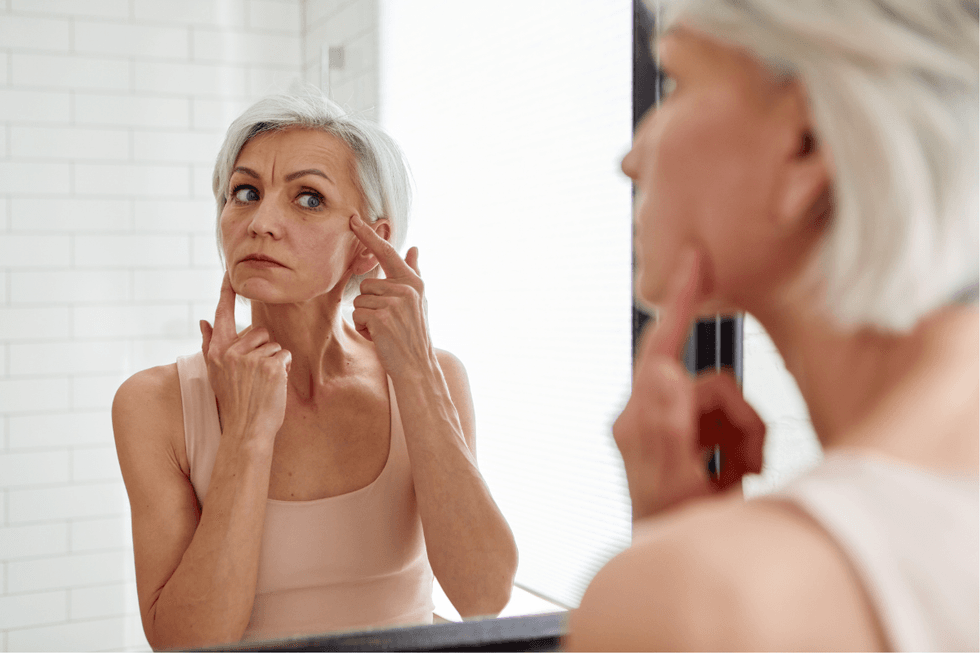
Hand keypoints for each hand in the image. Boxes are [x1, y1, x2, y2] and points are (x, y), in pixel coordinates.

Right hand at [199, 273, 290, 444]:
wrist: (246, 431)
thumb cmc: (234, 403)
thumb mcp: (216, 374)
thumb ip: (210, 345)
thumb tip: (204, 320)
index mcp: (216, 352)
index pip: (221, 315)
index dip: (226, 292)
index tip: (229, 272)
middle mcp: (230, 352)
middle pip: (259, 331)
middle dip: (263, 349)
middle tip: (255, 375)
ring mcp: (250, 359)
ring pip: (274, 344)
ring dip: (274, 361)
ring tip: (262, 382)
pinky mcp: (270, 366)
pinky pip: (284, 355)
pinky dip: (283, 369)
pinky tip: (272, 385)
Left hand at [349, 215, 433, 378]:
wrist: (417, 366)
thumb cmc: (414, 334)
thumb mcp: (419, 301)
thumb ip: (414, 272)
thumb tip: (414, 248)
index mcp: (414, 282)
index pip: (387, 253)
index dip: (369, 235)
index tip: (353, 219)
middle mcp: (406, 288)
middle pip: (367, 284)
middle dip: (370, 304)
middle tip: (388, 322)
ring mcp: (394, 302)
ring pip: (360, 300)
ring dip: (366, 317)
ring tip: (385, 330)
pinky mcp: (382, 316)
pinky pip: (358, 314)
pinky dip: (364, 328)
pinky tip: (380, 337)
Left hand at [612, 251, 764, 521]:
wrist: (680, 566)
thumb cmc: (671, 532)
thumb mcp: (672, 484)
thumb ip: (666, 428)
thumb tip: (663, 373)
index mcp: (637, 418)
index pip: (660, 347)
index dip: (680, 302)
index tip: (695, 260)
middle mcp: (649, 415)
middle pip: (710, 383)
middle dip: (738, 418)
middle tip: (745, 463)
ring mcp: (671, 427)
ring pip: (727, 404)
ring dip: (744, 438)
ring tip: (738, 478)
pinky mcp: (691, 438)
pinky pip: (731, 423)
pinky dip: (743, 448)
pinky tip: (735, 478)